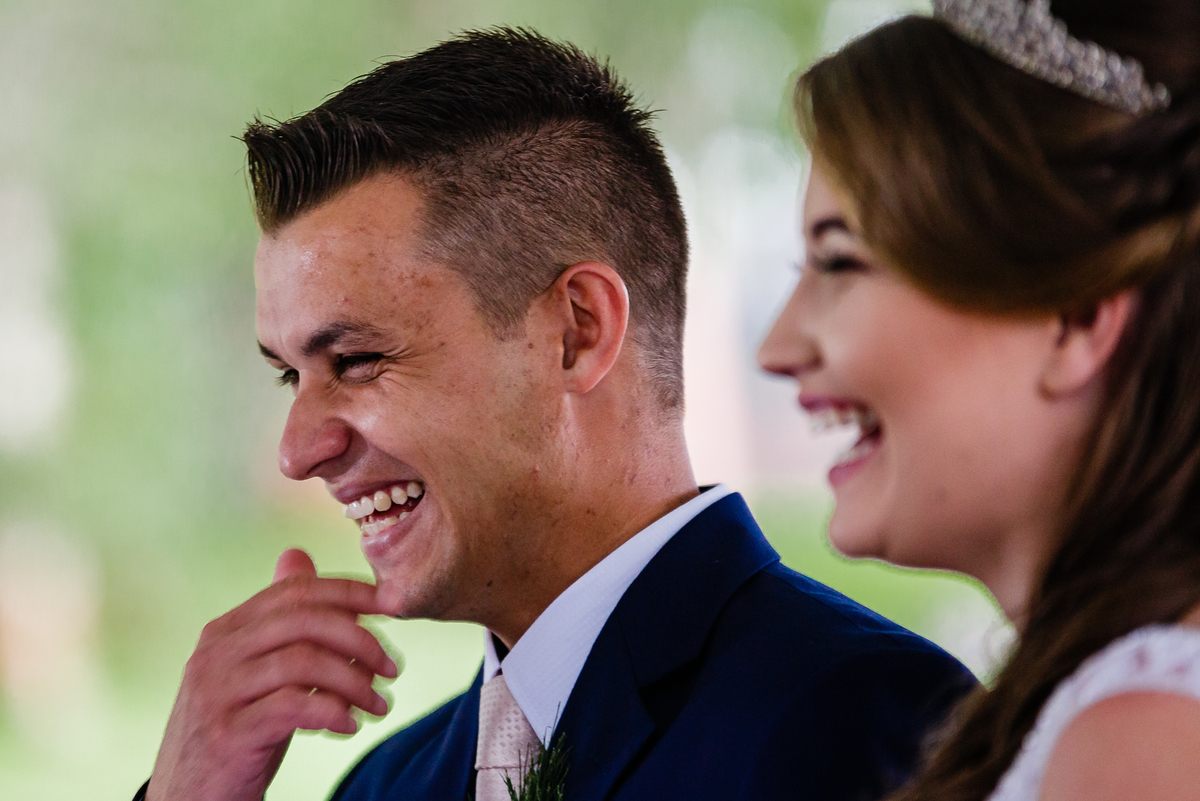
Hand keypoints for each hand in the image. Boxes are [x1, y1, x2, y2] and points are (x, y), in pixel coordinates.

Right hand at [145, 548, 399, 800]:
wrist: (188, 799)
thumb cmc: (236, 728)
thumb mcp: (257, 669)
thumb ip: (279, 620)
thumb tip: (298, 556)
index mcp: (226, 630)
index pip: (296, 590)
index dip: (351, 591)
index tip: (395, 603)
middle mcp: (216, 653)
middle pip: (305, 621)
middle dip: (360, 638)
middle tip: (392, 667)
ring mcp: (218, 692)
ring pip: (305, 663)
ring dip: (355, 682)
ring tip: (378, 705)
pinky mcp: (228, 733)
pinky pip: (294, 707)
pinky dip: (333, 712)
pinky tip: (350, 725)